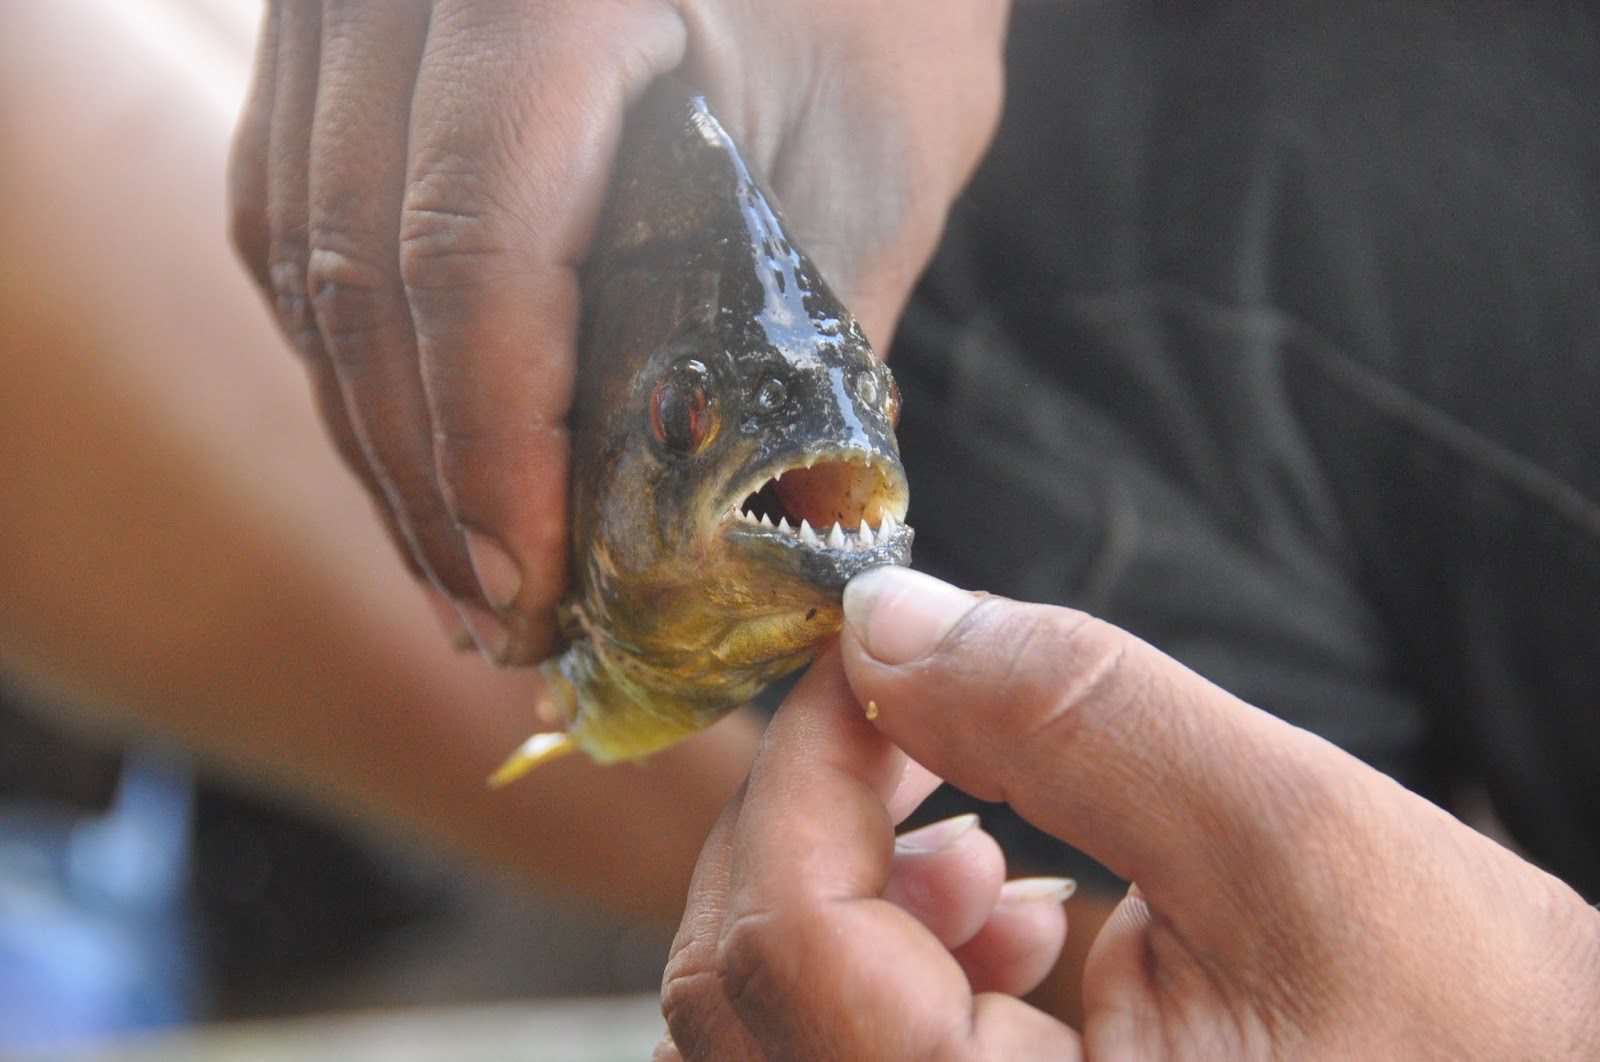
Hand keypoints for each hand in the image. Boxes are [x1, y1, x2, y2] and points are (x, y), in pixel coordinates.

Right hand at [228, 1, 1007, 663]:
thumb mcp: (868, 153)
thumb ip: (796, 345)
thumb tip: (732, 542)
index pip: (470, 259)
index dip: (493, 458)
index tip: (534, 590)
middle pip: (360, 272)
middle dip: (426, 479)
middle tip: (493, 615)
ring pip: (303, 250)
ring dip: (376, 429)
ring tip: (454, 561)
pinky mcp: (341, 24)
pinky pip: (292, 200)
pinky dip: (351, 340)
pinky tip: (415, 434)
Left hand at [660, 569, 1599, 1057]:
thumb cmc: (1483, 1037)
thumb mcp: (1289, 844)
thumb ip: (1068, 714)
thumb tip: (884, 624)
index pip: (786, 938)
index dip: (805, 760)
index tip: (870, 660)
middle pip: (738, 994)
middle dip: (810, 821)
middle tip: (909, 728)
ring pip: (771, 1036)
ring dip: (843, 897)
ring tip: (979, 847)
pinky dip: (892, 972)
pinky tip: (1011, 921)